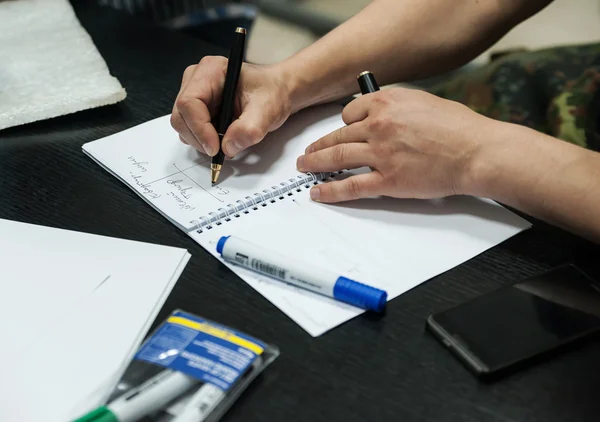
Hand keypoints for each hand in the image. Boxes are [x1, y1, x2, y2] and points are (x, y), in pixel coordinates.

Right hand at [171, 57, 292, 156]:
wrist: (277, 93)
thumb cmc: (271, 92)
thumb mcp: (267, 110)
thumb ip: (249, 129)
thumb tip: (228, 146)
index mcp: (211, 70)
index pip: (189, 102)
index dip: (199, 129)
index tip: (215, 148)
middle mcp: (197, 79)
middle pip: (181, 116)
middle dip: (199, 138)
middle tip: (220, 151)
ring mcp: (195, 94)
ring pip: (183, 125)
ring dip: (201, 141)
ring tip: (226, 141)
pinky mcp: (197, 109)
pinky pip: (190, 130)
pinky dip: (203, 141)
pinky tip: (222, 137)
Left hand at [296, 87, 492, 202]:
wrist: (476, 151)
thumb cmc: (459, 128)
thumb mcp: (424, 102)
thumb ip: (397, 107)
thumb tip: (382, 113)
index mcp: (386, 103)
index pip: (350, 112)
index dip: (343, 124)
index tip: (340, 132)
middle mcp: (378, 126)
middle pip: (337, 135)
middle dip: (318, 145)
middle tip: (308, 152)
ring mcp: (380, 154)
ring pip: (336, 158)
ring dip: (315, 163)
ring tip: (305, 167)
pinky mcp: (387, 180)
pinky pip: (350, 186)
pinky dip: (330, 190)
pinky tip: (318, 192)